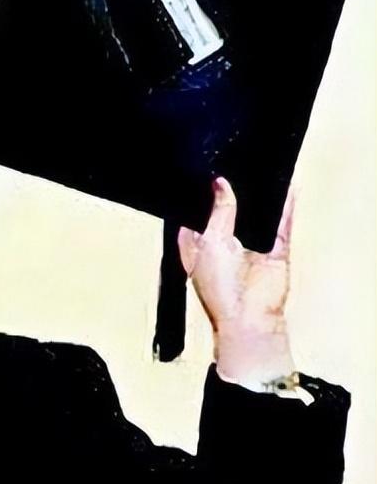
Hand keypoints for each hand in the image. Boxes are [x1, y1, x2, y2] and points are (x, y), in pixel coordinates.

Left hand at [177, 177, 296, 384]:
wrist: (249, 316)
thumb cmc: (220, 288)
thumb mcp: (210, 241)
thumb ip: (218, 211)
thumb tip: (220, 184)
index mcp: (197, 246)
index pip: (196, 216)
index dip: (199, 199)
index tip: (204, 175)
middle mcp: (222, 246)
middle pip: (227, 213)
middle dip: (231, 195)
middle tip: (232, 167)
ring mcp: (250, 248)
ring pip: (256, 216)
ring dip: (259, 198)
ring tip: (258, 170)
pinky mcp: (274, 251)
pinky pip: (281, 224)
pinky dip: (285, 206)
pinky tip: (287, 186)